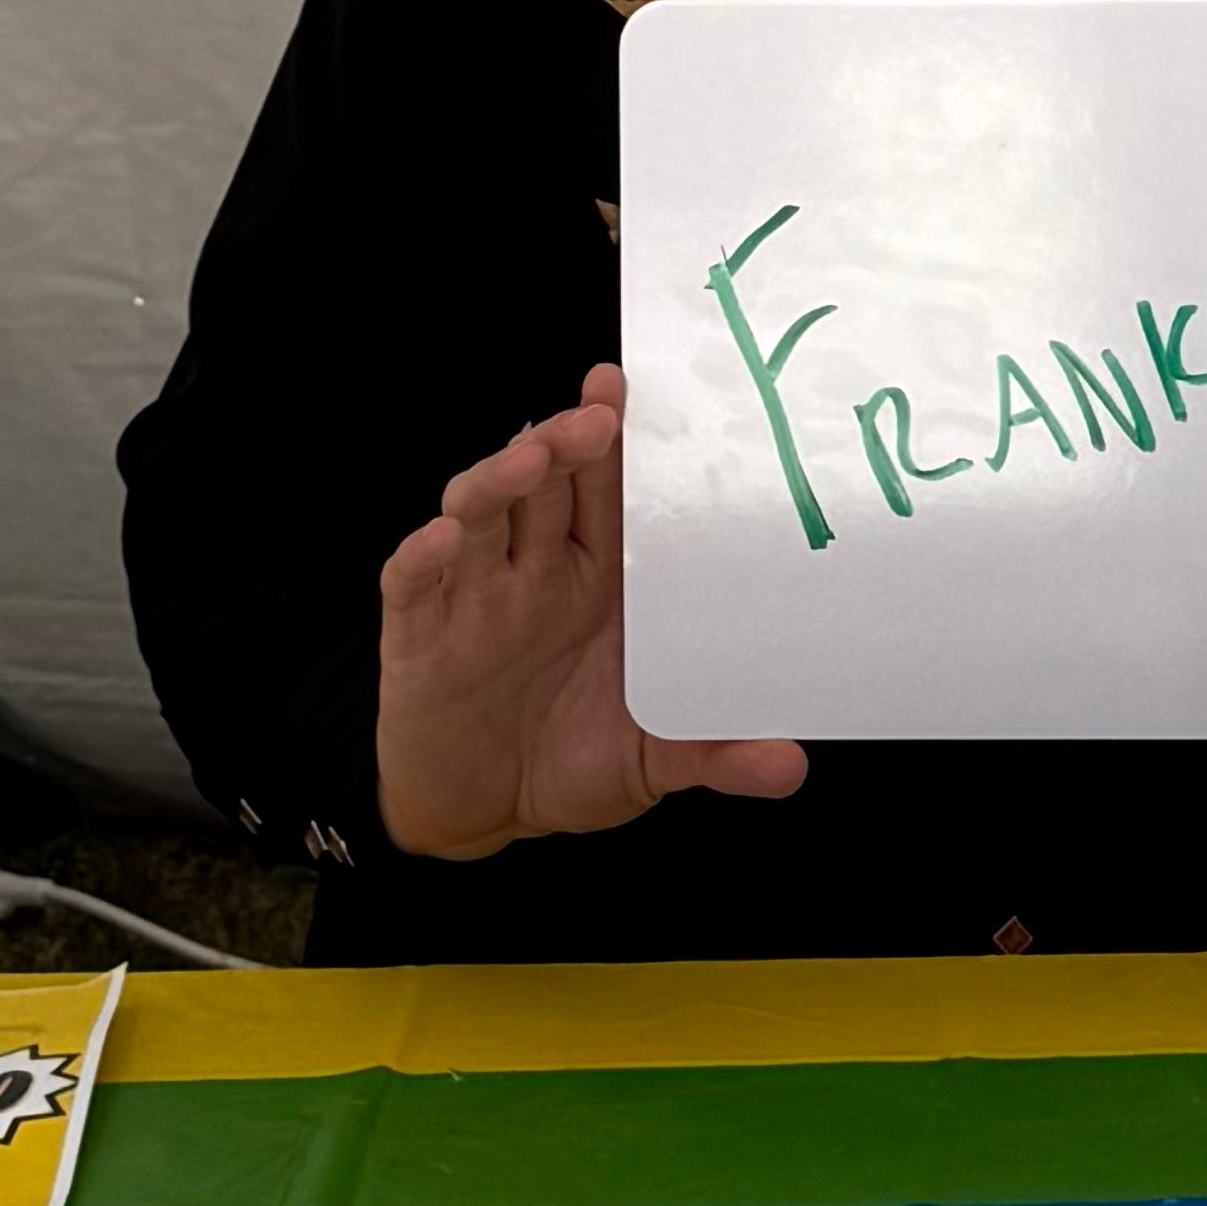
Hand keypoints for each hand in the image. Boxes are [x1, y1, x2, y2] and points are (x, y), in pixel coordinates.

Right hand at [376, 362, 805, 858]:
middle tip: (598, 414)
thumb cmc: (570, 763)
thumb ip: (715, 754)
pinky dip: (424, 559)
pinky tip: (442, 540)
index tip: (631, 392)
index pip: (608, 495)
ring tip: (533, 458)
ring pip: (481, 516)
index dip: (618, 444)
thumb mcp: (654, 760)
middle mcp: (536, 574)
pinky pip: (414, 586)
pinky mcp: (419, 639)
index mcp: (598, 580)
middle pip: (546, 486)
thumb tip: (793, 767)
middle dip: (566, 442)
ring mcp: (474, 600)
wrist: (482, 813)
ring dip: (500, 481)